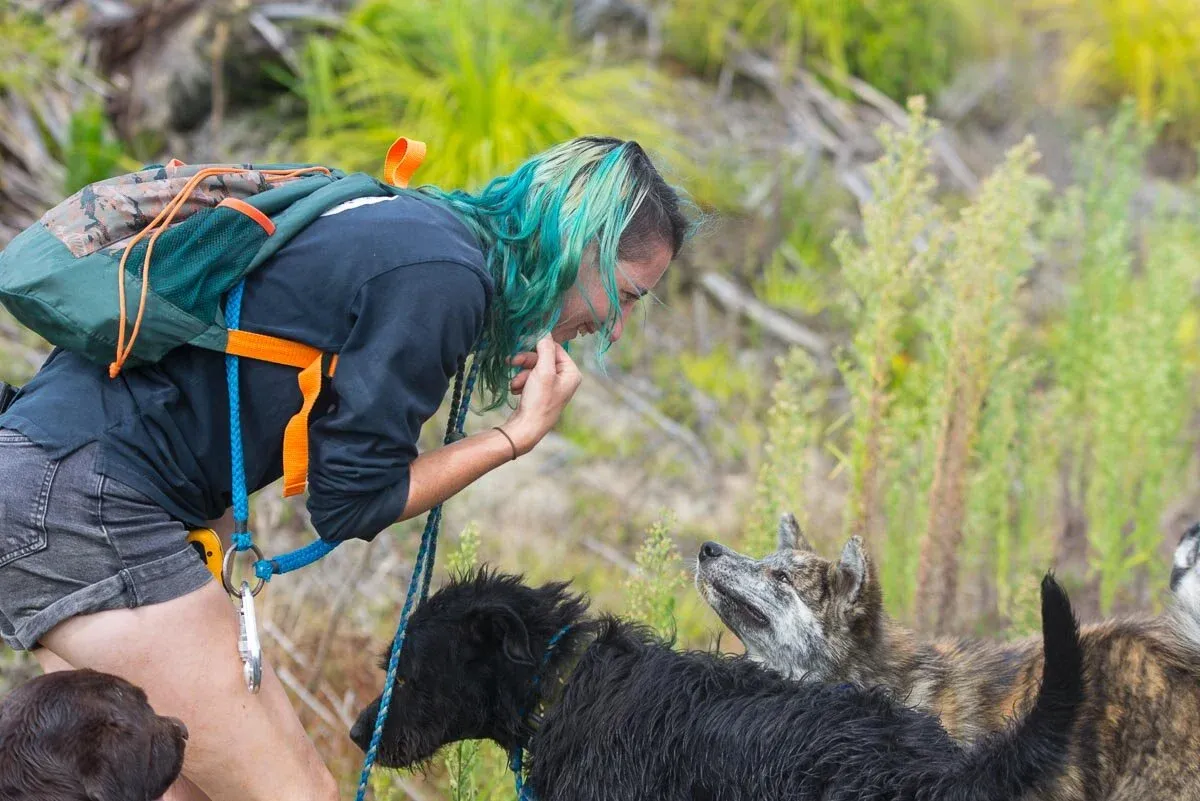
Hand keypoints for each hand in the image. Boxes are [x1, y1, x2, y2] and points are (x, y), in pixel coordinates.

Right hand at [504, 335, 581, 454]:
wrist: (526, 428)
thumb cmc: (539, 401)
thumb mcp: (543, 371)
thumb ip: (545, 349)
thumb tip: (545, 330)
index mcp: (571, 373)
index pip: (556, 348)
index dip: (539, 346)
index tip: (523, 343)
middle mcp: (565, 379)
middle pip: (543, 358)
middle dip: (526, 362)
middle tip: (512, 361)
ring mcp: (553, 387)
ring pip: (534, 368)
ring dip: (521, 373)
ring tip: (515, 384)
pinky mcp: (541, 394)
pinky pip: (530, 379)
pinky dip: (521, 382)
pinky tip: (515, 390)